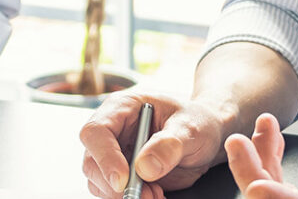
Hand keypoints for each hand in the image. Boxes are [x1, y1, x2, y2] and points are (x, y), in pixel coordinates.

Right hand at [78, 90, 231, 198]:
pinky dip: (130, 198)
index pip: (96, 131)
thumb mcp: (191, 128)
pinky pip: (113, 192)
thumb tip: (144, 167)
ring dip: (124, 195)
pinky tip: (154, 195)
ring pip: (99, 181)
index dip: (104, 156)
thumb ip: (169, 144)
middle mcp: (113, 130)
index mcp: (122, 107)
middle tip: (148, 194)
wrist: (206, 135)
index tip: (123, 179)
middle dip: (116, 185)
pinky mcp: (121, 173)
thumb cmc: (197, 122)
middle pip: (91, 161)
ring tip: (157, 194)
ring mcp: (115, 152)